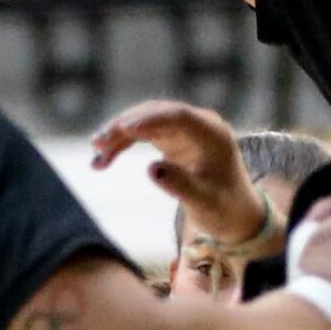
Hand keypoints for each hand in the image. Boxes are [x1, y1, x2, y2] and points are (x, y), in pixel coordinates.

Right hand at [88, 98, 263, 246]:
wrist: (235, 215)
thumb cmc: (225, 209)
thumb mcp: (206, 203)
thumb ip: (181, 186)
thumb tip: (152, 169)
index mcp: (212, 134)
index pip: (178, 116)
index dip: (150, 119)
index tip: (124, 128)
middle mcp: (198, 125)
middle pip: (155, 114)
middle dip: (125, 126)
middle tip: (98, 143)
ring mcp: (183, 131)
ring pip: (144, 122)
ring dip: (118, 136)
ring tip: (95, 155)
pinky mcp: (171, 140)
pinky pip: (141, 135)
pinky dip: (122, 145)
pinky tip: (101, 161)